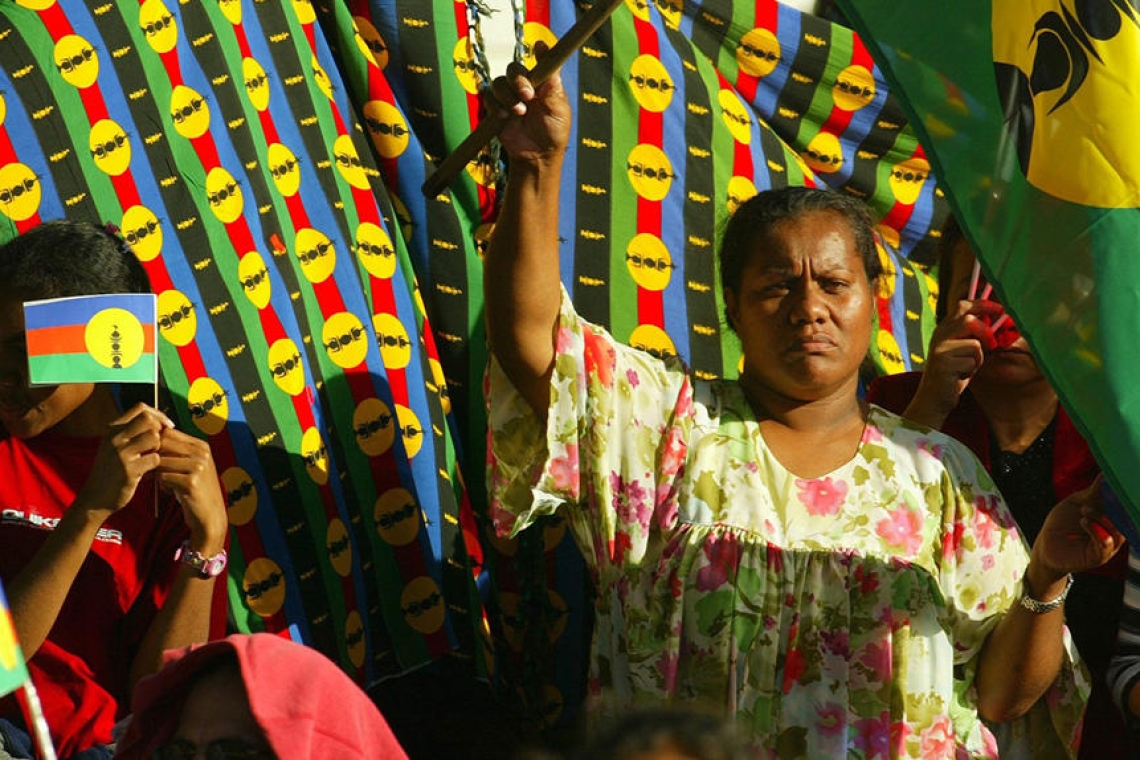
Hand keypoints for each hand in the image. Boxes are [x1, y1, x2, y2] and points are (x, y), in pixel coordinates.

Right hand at [75, 404, 170, 517]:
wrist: (96, 498)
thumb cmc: (111, 470)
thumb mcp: (115, 446)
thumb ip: (132, 432)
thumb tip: (161, 421)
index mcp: (112, 429)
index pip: (140, 408)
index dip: (158, 414)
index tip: (166, 426)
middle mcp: (115, 438)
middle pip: (148, 419)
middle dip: (160, 430)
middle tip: (160, 444)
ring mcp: (121, 453)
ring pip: (154, 437)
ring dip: (159, 448)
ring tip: (152, 458)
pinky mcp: (128, 469)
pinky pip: (155, 458)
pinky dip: (157, 465)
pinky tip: (149, 471)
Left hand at [157, 428, 227, 551]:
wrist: (210, 514)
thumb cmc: (195, 490)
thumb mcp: (190, 466)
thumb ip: (176, 452)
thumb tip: (149, 441)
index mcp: (201, 446)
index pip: (168, 432)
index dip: (155, 443)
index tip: (152, 457)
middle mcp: (201, 453)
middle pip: (163, 444)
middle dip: (153, 456)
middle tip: (152, 471)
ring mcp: (198, 467)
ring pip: (161, 461)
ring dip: (157, 473)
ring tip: (163, 483)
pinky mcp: (192, 482)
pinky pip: (163, 477)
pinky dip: (162, 485)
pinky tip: (170, 491)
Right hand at [488, 41, 570, 163]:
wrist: (538, 156)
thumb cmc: (553, 133)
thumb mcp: (558, 107)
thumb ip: (552, 81)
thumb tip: (549, 51)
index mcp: (543, 83)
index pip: (538, 60)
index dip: (538, 52)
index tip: (539, 47)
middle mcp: (525, 86)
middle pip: (513, 69)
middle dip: (518, 80)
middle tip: (527, 96)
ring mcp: (509, 97)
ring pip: (499, 82)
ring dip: (507, 96)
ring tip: (519, 112)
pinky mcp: (496, 108)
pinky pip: (488, 97)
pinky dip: (495, 105)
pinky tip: (504, 116)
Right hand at [907, 299, 1003, 424]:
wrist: (933, 398)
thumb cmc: (953, 374)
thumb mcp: (963, 350)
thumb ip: (975, 335)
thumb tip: (1000, 322)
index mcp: (944, 329)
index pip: (963, 305)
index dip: (984, 305)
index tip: (1000, 311)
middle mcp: (939, 335)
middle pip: (970, 320)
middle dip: (986, 333)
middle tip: (992, 345)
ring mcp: (940, 349)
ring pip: (975, 345)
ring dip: (978, 359)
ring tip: (966, 368)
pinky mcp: (943, 363)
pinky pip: (971, 362)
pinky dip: (971, 371)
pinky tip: (959, 376)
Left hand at [1031, 476, 1123, 580]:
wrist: (1045, 546)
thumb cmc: (1062, 523)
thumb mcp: (1076, 503)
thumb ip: (1092, 493)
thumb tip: (1106, 474)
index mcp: (1111, 518)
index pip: (1124, 506)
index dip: (1123, 495)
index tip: (1118, 482)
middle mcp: (1114, 532)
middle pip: (1125, 519)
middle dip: (1116, 506)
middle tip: (1103, 495)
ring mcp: (1109, 545)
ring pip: (1117, 532)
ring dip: (1101, 518)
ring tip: (1085, 510)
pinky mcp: (1099, 557)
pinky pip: (1105, 545)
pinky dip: (1097, 532)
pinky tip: (1085, 522)